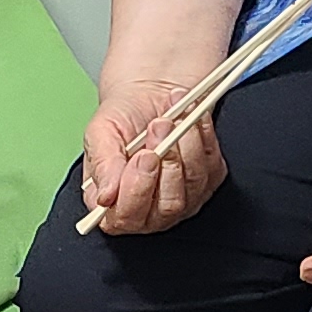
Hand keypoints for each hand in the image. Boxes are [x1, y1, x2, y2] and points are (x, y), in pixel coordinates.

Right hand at [77, 67, 230, 235]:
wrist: (149, 95)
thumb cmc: (122, 117)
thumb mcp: (100, 133)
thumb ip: (102, 165)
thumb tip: (105, 196)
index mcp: (115, 205)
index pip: (127, 217)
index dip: (137, 188)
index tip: (144, 155)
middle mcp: (151, 211)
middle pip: (169, 205)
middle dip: (167, 161)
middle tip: (159, 127)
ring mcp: (183, 199)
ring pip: (194, 183)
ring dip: (185, 143)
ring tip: (170, 118)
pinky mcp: (208, 181)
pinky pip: (212, 166)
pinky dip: (201, 137)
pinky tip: (188, 119)